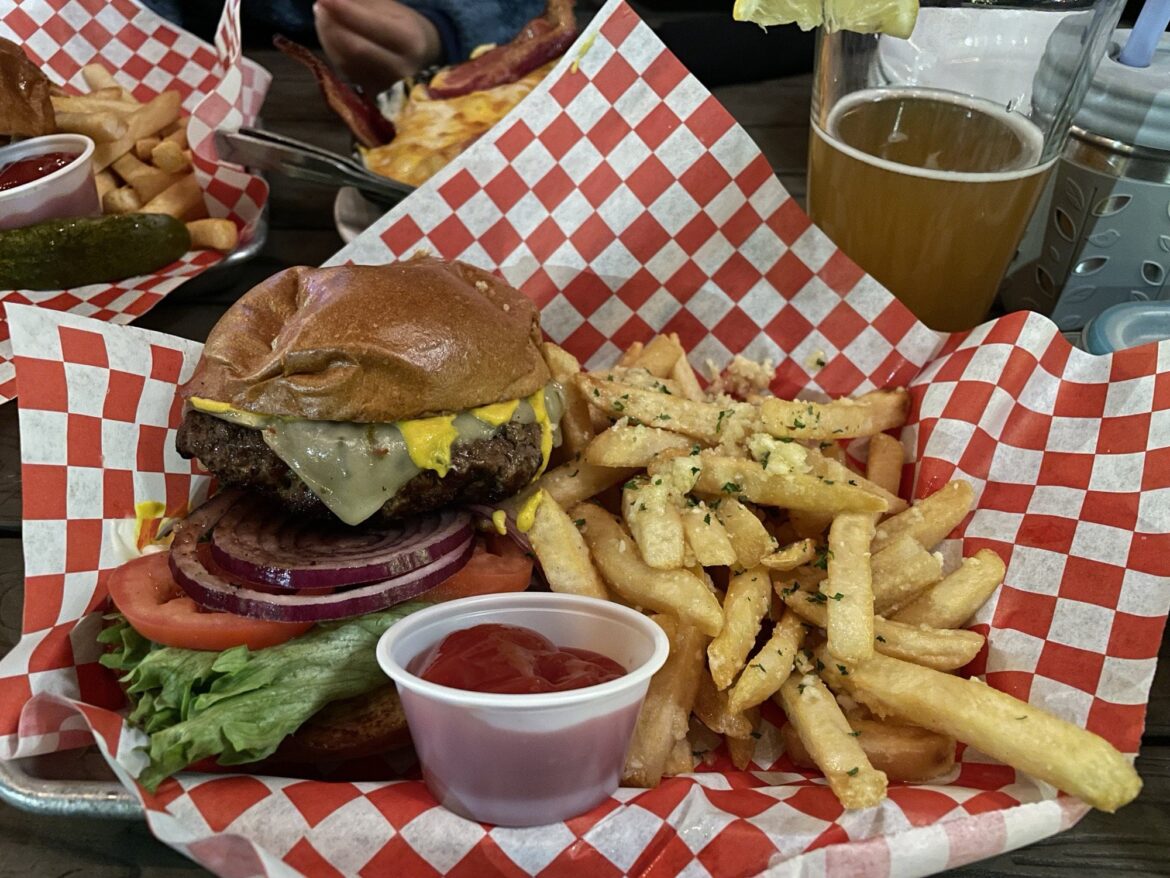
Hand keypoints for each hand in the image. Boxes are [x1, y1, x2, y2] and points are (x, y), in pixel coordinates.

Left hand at [313, 0, 441, 94]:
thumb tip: (330, 1)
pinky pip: (344, 69)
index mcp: (409, 41)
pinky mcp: (372, 92)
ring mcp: (385, 84)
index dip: (343, 11)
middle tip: (319, 6)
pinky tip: (330, 35)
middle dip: (331, 25)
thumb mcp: (390, 8)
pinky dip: (332, 50)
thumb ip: (361, 3)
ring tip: (323, 16)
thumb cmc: (404, 26)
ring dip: (327, 36)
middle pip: (354, 47)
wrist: (422, 57)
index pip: (369, 26)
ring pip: (344, 60)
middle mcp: (399, 67)